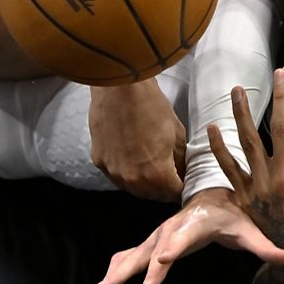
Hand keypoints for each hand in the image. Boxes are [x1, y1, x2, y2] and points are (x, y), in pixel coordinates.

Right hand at [89, 79, 186, 201]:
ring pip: (133, 189)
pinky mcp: (99, 161)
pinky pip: (116, 176)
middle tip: (170, 175)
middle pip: (152, 195)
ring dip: (144, 183)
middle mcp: (133, 179)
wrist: (120, 88)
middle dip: (164, 188)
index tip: (184, 182)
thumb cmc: (151, 106)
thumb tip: (182, 170)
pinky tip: (133, 158)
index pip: (173, 194)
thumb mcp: (176, 133)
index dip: (181, 188)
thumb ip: (180, 159)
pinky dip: (126, 172)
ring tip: (152, 167)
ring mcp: (113, 172)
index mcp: (156, 173)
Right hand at [95, 187, 283, 283]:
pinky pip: (133, 253)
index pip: (184, 236)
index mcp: (196, 224)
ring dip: (121, 268)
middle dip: (141, 267)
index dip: (174, 246)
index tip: (164, 257)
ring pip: (138, 251)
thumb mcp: (248, 229)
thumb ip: (264, 245)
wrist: (214, 195)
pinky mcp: (154, 240)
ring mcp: (161, 234)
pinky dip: (119, 264)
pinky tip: (105, 279)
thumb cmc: (231, 214)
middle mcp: (175, 227)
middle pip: (155, 248)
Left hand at [209, 69, 283, 283]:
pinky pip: (229, 168)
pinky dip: (219, 148)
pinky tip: (212, 127)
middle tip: (280, 73)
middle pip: (282, 128)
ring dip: (242, 114)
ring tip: (237, 89)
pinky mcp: (246, 194)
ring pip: (250, 142)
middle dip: (282, 98)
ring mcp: (263, 183)